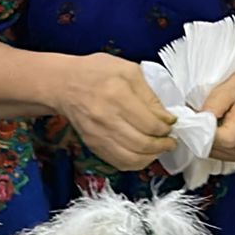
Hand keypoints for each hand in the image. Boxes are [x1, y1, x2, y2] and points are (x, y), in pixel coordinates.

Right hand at [59, 54, 177, 171]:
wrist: (63, 84)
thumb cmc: (95, 72)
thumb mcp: (128, 70)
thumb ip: (149, 95)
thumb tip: (165, 118)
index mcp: (117, 95)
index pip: (150, 123)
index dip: (166, 128)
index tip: (171, 124)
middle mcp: (107, 119)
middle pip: (143, 144)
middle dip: (163, 145)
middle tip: (170, 141)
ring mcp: (98, 135)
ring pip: (132, 158)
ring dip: (151, 157)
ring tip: (159, 149)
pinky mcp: (93, 145)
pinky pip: (118, 163)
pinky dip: (135, 163)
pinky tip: (143, 155)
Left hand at [203, 68, 234, 162]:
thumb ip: (218, 99)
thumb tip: (199, 116)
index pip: (222, 138)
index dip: (203, 129)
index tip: (195, 115)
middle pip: (212, 147)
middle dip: (200, 131)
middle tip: (199, 113)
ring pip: (211, 152)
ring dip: (204, 137)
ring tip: (210, 118)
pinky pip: (217, 153)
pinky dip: (211, 141)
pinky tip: (216, 127)